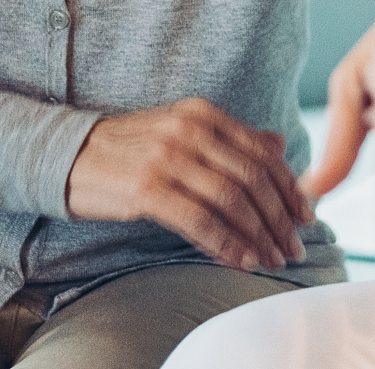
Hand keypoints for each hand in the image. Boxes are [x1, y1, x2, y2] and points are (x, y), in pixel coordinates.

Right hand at [65, 98, 312, 271]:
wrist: (68, 155)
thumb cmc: (130, 149)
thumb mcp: (181, 131)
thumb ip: (231, 138)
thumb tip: (279, 143)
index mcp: (204, 114)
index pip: (262, 153)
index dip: (289, 188)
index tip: (306, 216)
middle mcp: (191, 131)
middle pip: (253, 178)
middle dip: (280, 217)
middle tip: (294, 247)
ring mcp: (168, 158)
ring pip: (232, 201)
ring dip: (258, 236)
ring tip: (272, 259)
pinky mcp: (147, 189)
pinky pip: (199, 221)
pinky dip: (226, 244)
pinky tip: (241, 260)